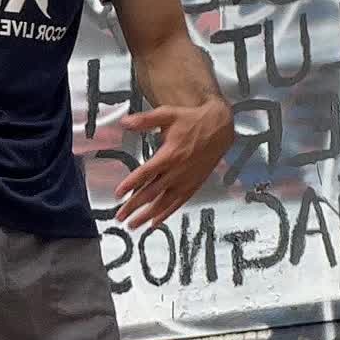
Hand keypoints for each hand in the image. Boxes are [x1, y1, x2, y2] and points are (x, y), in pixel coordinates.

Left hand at [115, 100, 233, 229]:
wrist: (220, 128)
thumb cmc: (194, 121)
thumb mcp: (168, 114)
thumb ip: (145, 120)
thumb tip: (126, 121)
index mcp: (170, 154)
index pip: (145, 173)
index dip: (130, 185)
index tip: (119, 194)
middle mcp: (177, 171)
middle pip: (151, 193)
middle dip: (134, 206)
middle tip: (120, 216)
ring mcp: (186, 180)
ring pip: (164, 202)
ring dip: (147, 215)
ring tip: (134, 224)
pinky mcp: (193, 185)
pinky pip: (178, 203)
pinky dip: (166, 214)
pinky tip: (155, 222)